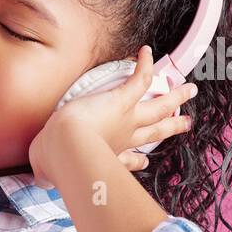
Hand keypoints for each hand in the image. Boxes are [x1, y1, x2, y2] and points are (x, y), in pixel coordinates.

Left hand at [28, 45, 197, 186]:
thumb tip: (41, 180)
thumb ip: (47, 176)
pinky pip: (140, 79)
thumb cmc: (57, 162)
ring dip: (175, 96)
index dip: (137, 161)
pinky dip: (145, 64)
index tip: (144, 161)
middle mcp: (124, 139)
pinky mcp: (122, 100)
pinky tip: (147, 51)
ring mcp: (127, 119)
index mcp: (109, 158)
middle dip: (173, 126)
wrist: (67, 148)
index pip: (128, 161)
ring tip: (190, 88)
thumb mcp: (49, 171)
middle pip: (156, 131)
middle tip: (188, 123)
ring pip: (160, 106)